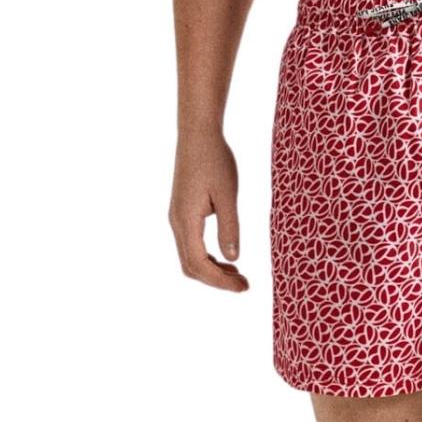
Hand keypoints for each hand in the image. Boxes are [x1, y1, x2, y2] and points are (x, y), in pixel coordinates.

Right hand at [169, 131, 247, 291]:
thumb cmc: (215, 160)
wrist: (198, 134)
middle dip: (217, 281)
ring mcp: (177, 218)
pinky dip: (208, 258)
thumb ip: (230, 228)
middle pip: (191, 267)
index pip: (199, 264)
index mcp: (186, 220)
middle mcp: (177, 223)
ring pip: (190, 258)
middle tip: (244, 285)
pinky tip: (227, 259)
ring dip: (212, 271)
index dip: (221, 281)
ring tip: (239, 276)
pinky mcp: (182, 213)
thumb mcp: (228, 195)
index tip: (244, 287)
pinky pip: (191, 246)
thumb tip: (233, 259)